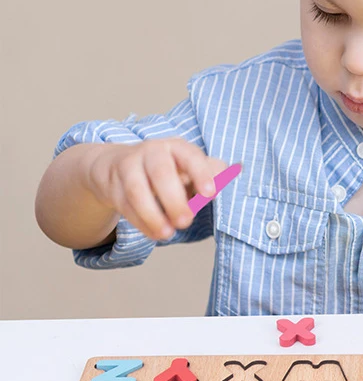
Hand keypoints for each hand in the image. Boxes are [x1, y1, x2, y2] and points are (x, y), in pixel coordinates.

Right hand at [84, 138, 228, 241]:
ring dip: (153, 215)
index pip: (190, 156)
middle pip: (161, 173)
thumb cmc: (166, 169)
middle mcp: (152, 152)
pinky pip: (126, 206)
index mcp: (176, 147)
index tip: (210, 193)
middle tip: (186, 221)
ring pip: (137, 191)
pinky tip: (156, 233)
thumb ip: (210, 171)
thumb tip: (231, 172)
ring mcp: (130, 168)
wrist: (117, 166)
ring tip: (168, 233)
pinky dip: (142, 223)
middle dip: (174, 200)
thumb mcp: (189, 167)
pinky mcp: (114, 187)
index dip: (201, 173)